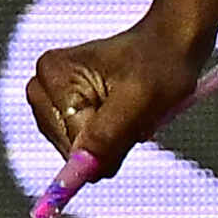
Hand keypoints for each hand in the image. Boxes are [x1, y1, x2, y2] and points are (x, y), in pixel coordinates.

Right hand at [27, 25, 209, 186]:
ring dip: (111, 140)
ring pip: (78, 150)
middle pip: (70, 147)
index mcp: (53, 73)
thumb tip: (76, 174)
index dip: (108, 141)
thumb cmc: (162, 63)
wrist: (174, 43)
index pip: (72, 140)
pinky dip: (110, 138)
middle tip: (135, 113)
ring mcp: (51, 99)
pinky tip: (125, 114)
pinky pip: (84, 144)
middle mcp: (42, 85)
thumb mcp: (141, 101)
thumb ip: (106, 136)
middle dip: (108, 140)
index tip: (134, 120)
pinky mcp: (64, 109)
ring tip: (132, 111)